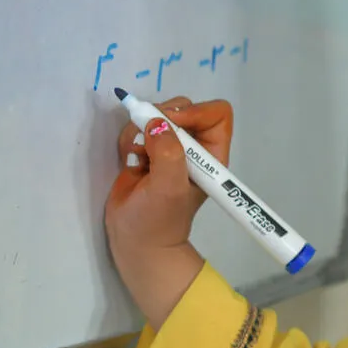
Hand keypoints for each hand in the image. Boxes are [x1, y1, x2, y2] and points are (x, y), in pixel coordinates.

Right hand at [104, 96, 234, 325]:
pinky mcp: (146, 149)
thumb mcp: (169, 188)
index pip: (217, 113)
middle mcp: (194, 146)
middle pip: (183, 107)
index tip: (171, 125)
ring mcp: (169, 146)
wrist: (135, 240)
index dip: (195, 112)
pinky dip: (130, 137)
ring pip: (157, 114)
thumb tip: (157, 124)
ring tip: (137, 156)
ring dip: (141, 129)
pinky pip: (139, 126)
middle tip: (147, 140)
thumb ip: (168, 154)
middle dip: (161, 117)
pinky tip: (130, 160)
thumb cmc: (158, 220)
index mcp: (212, 154)